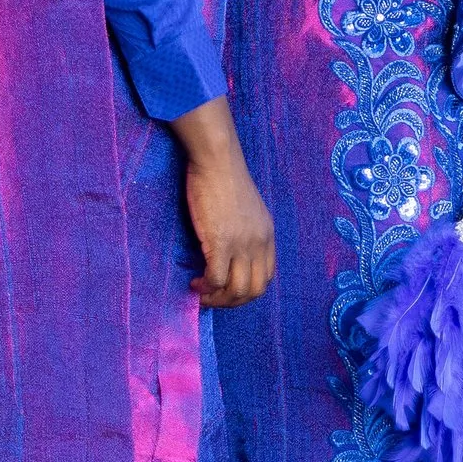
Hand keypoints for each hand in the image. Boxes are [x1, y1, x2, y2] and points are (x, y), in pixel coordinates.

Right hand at [169, 100, 276, 305]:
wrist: (216, 160)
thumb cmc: (224, 178)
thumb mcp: (246, 209)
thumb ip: (245, 231)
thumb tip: (230, 251)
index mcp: (267, 235)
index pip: (266, 277)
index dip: (246, 291)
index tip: (226, 290)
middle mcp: (259, 243)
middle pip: (254, 290)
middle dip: (232, 301)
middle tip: (212, 297)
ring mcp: (242, 244)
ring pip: (236, 290)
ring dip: (218, 299)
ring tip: (202, 293)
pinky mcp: (221, 242)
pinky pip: (216, 279)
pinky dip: (206, 289)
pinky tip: (195, 284)